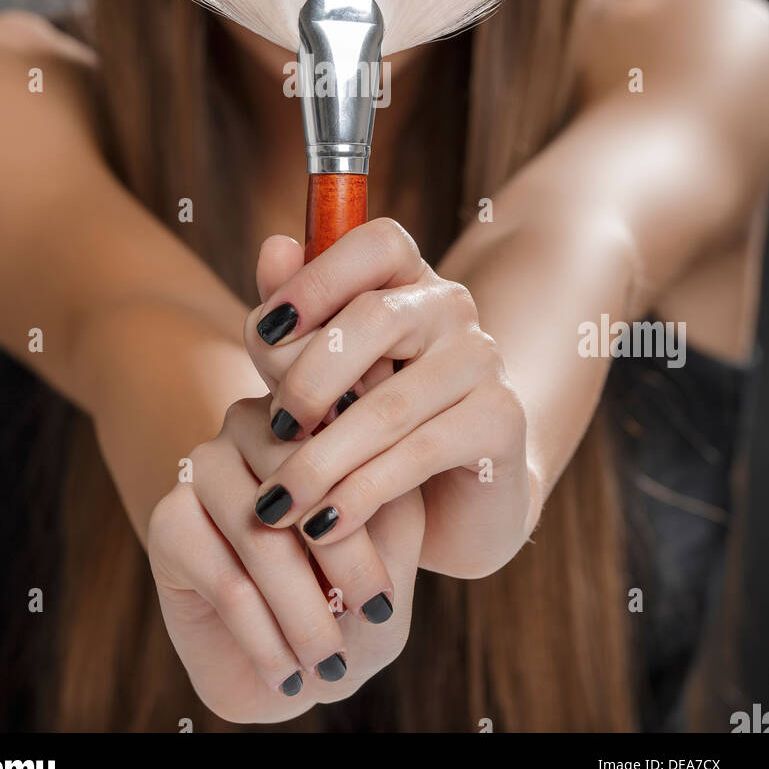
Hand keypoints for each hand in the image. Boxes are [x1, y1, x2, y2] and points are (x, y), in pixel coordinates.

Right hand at [147, 394, 424, 724]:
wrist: (294, 665)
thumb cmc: (351, 599)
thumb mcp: (395, 557)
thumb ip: (397, 506)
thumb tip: (393, 464)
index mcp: (314, 411)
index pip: (349, 432)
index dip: (375, 509)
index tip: (387, 597)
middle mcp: (256, 422)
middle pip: (303, 479)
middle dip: (343, 559)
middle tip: (372, 620)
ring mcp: (206, 465)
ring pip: (261, 537)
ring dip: (303, 613)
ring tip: (331, 665)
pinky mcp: (168, 519)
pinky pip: (225, 581)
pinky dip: (265, 637)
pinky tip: (288, 675)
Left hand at [245, 217, 536, 579]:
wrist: (451, 507)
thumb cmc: (367, 427)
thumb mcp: (319, 377)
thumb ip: (291, 321)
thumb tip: (273, 247)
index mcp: (406, 278)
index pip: (375, 243)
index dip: (318, 277)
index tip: (266, 331)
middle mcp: (451, 306)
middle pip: (375, 316)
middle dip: (309, 377)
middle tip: (271, 429)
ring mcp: (482, 360)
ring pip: (390, 402)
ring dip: (323, 458)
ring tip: (278, 502)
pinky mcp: (502, 420)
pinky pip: (420, 453)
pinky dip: (361, 493)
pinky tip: (323, 524)